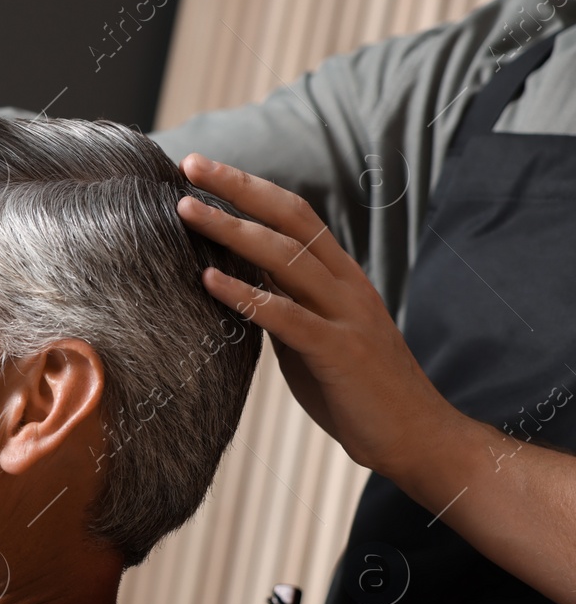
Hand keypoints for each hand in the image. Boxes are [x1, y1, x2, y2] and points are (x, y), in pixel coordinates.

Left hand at [175, 154, 458, 477]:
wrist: (416, 438)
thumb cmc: (356, 390)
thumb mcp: (312, 335)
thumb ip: (283, 303)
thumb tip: (235, 280)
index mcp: (341, 276)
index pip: (295, 214)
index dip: (251, 187)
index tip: (203, 168)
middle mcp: (346, 285)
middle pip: (290, 219)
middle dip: (238, 188)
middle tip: (190, 164)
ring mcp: (346, 316)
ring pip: (287, 258)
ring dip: (233, 230)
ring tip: (187, 212)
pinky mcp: (340, 353)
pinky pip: (287, 317)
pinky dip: (247, 296)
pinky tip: (208, 281)